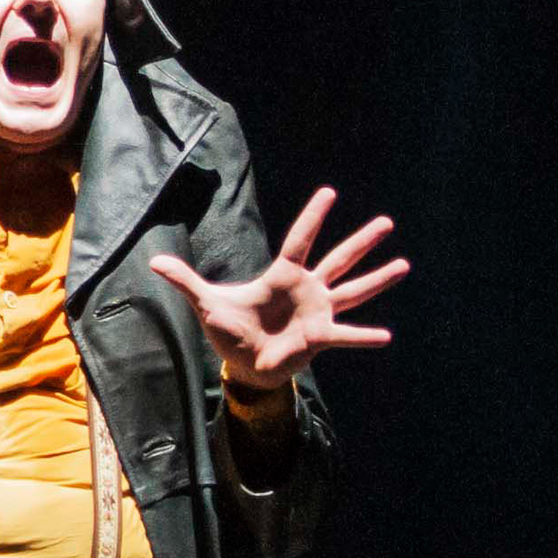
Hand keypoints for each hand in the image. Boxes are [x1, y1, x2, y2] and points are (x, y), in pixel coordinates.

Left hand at [145, 186, 408, 395]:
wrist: (243, 365)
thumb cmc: (230, 331)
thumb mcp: (206, 303)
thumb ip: (185, 280)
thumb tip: (153, 262)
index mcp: (282, 275)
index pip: (300, 239)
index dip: (313, 216)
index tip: (330, 191)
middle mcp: (307, 290)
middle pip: (338, 259)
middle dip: (362, 241)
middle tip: (387, 222)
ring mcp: (318, 312)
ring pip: (353, 290)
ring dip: (378, 278)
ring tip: (404, 264)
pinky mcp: (321, 338)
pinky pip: (346, 335)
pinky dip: (364, 336)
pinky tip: (386, 336)